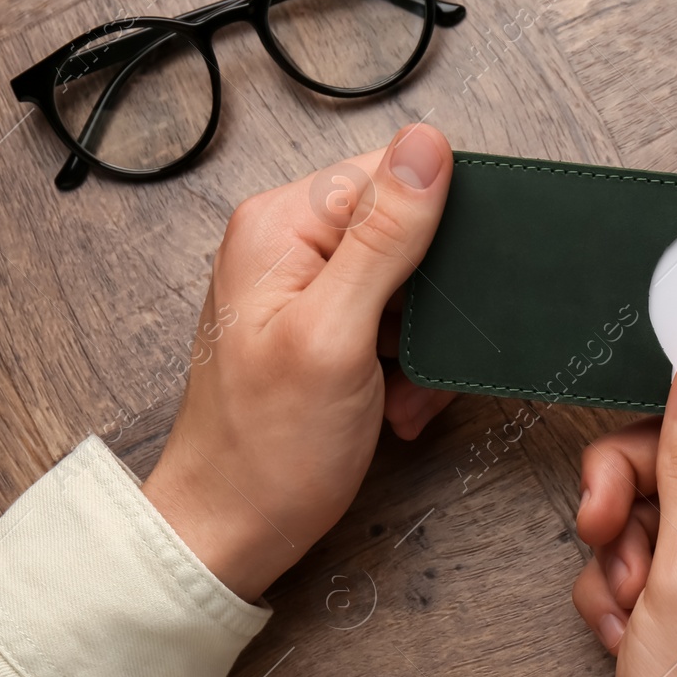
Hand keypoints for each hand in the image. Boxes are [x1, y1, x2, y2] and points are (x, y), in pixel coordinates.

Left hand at [142, 125, 456, 600]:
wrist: (233, 531)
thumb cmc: (268, 449)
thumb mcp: (338, 335)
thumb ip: (385, 237)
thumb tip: (428, 145)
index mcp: (282, 224)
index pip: (391, 174)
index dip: (438, 227)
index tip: (443, 291)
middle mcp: (289, 244)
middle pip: (405, 232)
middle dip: (431, 301)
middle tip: (418, 358)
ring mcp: (304, 289)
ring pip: (409, 286)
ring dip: (423, 344)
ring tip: (400, 395)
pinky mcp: (323, 330)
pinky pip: (393, 325)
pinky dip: (408, 367)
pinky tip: (395, 405)